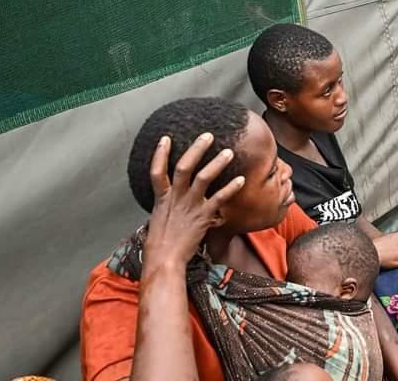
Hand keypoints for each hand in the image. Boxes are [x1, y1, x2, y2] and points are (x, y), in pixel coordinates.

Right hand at [143, 134, 244, 270]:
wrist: (164, 260)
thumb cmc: (162, 243)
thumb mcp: (160, 219)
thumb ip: (168, 205)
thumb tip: (174, 198)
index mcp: (162, 199)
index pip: (156, 171)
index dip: (160, 154)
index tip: (166, 139)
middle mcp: (175, 198)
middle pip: (184, 167)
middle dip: (196, 149)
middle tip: (207, 136)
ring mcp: (189, 206)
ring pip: (203, 178)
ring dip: (216, 163)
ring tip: (228, 151)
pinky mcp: (203, 216)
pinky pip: (219, 198)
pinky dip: (231, 188)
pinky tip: (241, 179)